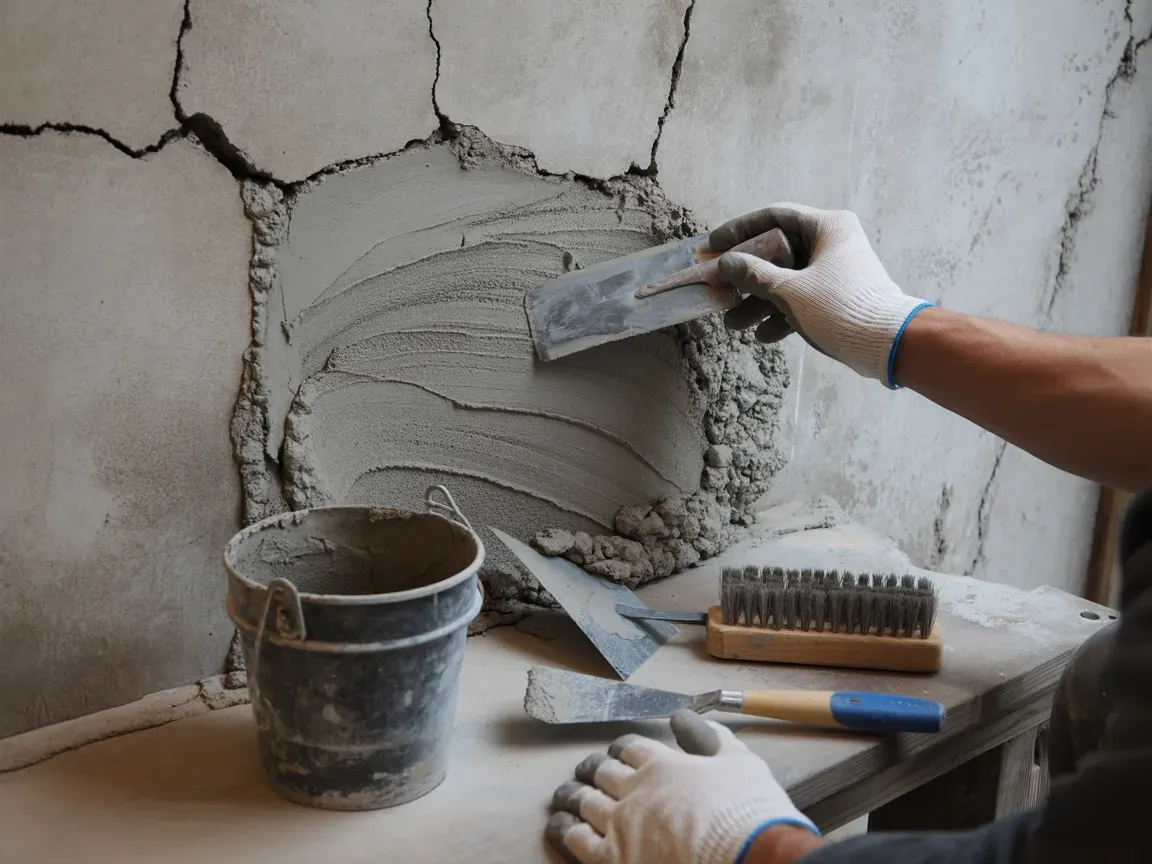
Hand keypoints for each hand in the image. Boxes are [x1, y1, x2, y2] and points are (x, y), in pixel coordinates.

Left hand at [545, 710, 818, 863]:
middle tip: (586, 771)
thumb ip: (710, 737)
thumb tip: (682, 717)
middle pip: (602, 772)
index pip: (631, 748)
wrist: (748, 857)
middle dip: (592, 769)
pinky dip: (564, 829)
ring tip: (564, 795)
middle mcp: (635, 790)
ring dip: (572, 796)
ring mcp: (620, 825)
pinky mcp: (612, 859)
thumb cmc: (748, 812)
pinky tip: (558, 825)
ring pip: (584, 802)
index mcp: (663, 764)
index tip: (617, 752)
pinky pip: (576, 840)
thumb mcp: (739, 762)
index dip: (621, 748)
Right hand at [711, 204, 931, 387]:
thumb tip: (725, 264)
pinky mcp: (836, 296)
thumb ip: (754, 274)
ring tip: (735, 325)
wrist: (887, 344)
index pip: (774, 216)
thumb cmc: (839, 306)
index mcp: (827, 226)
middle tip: (720, 291)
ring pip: (786, 280)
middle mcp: (832, 243)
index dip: (739, 230)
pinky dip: (781, 314)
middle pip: (777, 252)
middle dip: (746, 278)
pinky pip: (800, 298)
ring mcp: (834, 271)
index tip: (713, 246)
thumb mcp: (790, 290)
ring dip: (759, 302)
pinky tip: (763, 336)